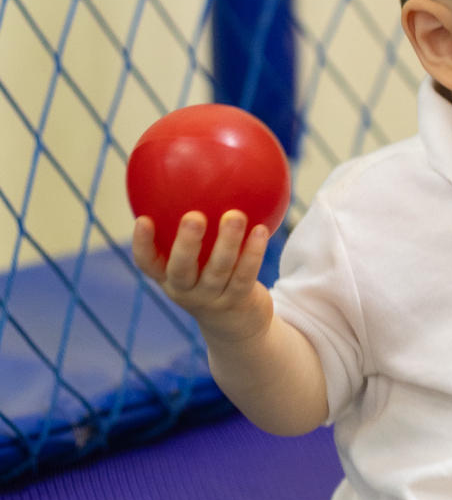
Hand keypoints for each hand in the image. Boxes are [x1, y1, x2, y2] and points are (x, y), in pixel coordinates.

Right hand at [131, 209, 273, 348]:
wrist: (237, 327)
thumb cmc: (214, 278)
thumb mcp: (199, 258)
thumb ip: (195, 226)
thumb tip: (197, 172)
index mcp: (169, 278)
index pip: (147, 264)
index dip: (142, 244)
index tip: (143, 219)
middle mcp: (185, 291)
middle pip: (181, 269)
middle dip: (186, 243)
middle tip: (193, 216)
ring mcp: (212, 299)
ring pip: (218, 270)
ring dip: (227, 242)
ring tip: (235, 215)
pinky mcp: (237, 302)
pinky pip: (245, 275)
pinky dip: (253, 252)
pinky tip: (262, 229)